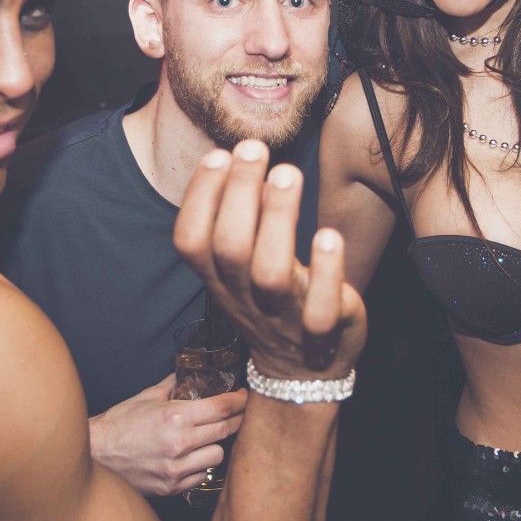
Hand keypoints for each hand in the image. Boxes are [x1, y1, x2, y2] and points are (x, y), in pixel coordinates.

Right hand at [88, 374, 246, 496]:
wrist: (94, 456)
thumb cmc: (119, 424)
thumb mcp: (146, 397)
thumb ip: (173, 385)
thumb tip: (189, 374)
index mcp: (175, 417)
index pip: (222, 407)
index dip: (239, 400)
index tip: (244, 397)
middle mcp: (179, 444)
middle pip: (226, 431)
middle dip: (237, 420)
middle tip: (239, 414)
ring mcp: (176, 468)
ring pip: (218, 456)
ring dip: (216, 445)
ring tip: (207, 438)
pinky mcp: (171, 487)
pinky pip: (201, 476)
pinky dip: (200, 466)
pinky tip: (191, 457)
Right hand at [174, 140, 366, 381]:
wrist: (303, 373)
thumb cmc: (271, 300)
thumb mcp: (244, 264)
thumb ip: (243, 216)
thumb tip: (250, 163)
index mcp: (219, 280)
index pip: (191, 240)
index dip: (199, 199)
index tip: (217, 155)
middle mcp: (245, 297)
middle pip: (230, 247)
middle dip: (237, 193)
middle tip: (253, 148)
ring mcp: (284, 316)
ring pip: (270, 273)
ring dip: (277, 220)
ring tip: (288, 173)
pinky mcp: (325, 331)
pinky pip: (322, 310)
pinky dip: (326, 272)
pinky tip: (330, 235)